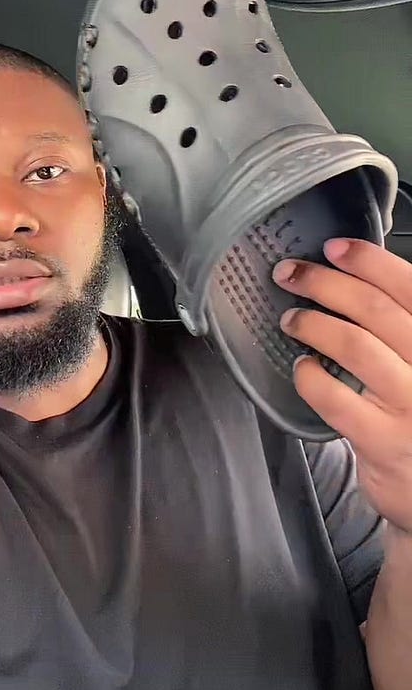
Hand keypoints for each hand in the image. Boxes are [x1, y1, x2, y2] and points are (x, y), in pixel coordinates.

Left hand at [273, 239, 411, 534]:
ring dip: (312, 323)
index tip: (334, 248)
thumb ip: (399, 323)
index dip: (369, 260)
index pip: (410, 286)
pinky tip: (302, 369)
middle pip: (375, 309)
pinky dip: (310, 377)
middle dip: (324, 283)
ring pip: (354, 345)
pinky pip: (335, 397)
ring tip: (291, 320)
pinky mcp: (384, 441)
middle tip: (290, 274)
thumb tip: (352, 274)